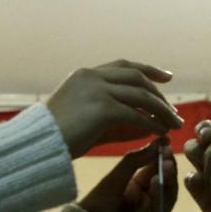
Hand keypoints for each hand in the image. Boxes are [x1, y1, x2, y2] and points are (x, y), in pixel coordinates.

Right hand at [46, 59, 183, 158]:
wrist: (37, 145)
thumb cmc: (58, 137)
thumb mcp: (87, 119)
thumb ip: (116, 116)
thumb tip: (149, 122)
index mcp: (85, 74)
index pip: (124, 66)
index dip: (149, 69)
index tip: (167, 77)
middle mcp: (92, 77)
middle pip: (137, 77)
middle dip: (159, 94)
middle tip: (173, 111)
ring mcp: (97, 90)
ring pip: (141, 95)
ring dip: (161, 109)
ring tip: (174, 123)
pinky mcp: (102, 108)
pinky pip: (135, 114)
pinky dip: (151, 123)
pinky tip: (160, 132)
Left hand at [78, 138, 177, 211]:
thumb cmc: (95, 206)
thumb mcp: (113, 180)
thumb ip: (134, 161)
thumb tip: (155, 143)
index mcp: (135, 187)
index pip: (153, 169)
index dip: (160, 156)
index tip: (165, 141)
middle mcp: (146, 200)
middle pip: (164, 181)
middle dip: (167, 166)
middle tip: (168, 152)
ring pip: (167, 195)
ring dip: (168, 179)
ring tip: (167, 164)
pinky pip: (162, 210)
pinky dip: (161, 196)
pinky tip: (157, 182)